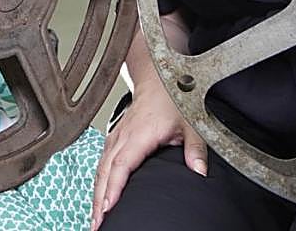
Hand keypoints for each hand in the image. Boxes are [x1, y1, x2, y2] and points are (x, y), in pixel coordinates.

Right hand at [90, 87, 206, 229]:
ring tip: (96, 218)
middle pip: (105, 172)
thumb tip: (199, 171)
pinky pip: (102, 163)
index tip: (108, 207)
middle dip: (99, 200)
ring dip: (96, 194)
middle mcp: (122, 136)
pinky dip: (99, 182)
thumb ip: (195, 149)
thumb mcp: (190, 124)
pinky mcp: (113, 138)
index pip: (121, 165)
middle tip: (97, 224)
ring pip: (100, 169)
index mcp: (139, 134)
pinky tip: (99, 197)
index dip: (113, 187)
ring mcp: (115, 137)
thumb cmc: (171, 100)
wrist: (156, 80)